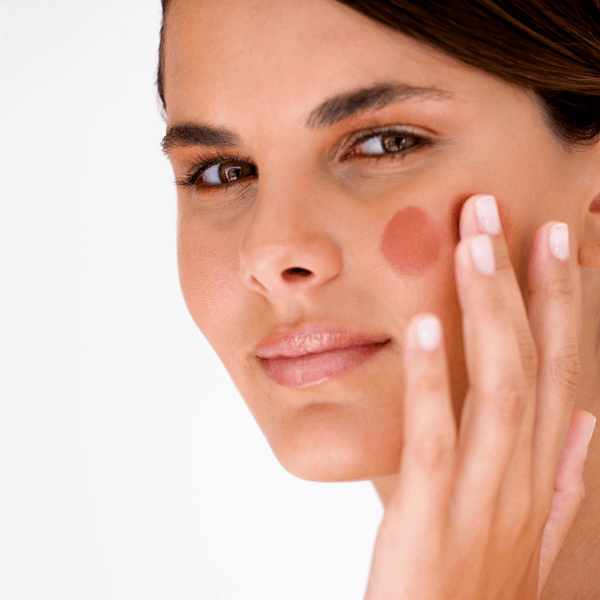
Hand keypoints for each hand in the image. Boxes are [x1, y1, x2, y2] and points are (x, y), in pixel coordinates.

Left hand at [365, 194, 595, 598]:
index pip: (561, 371)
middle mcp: (521, 480)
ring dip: (491, 311)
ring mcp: (482, 501)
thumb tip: (584, 422)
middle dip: (526, 285)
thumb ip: (560, 479)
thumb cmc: (477, 588)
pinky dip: (433, 379)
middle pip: (534, 365)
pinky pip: (435, 440)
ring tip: (476, 245)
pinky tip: (425, 324)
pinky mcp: (430, 522)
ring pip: (497, 389)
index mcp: (540, 475)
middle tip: (504, 213)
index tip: (555, 242)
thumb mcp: (532, 533)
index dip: (561, 304)